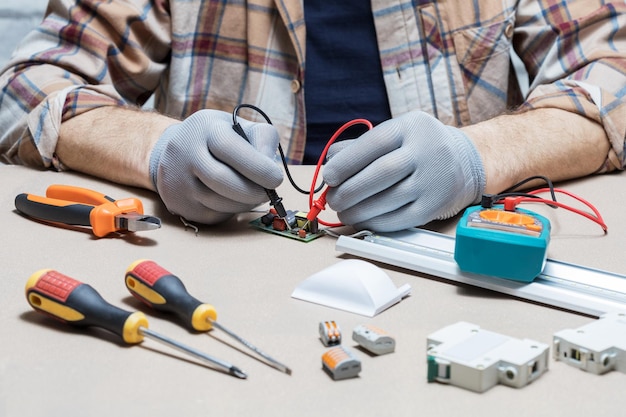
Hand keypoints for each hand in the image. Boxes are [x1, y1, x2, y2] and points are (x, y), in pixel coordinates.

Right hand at [149, 109, 282, 223]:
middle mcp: (184, 151)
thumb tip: (271, 168)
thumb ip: (262, 139)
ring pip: (219, 201)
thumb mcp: (240, 127)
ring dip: (244, 203)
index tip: (276, 179)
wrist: (176, 152)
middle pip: (221, 179)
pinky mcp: (179, 203)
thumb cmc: (218, 139)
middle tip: (268, 194)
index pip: (228, 147)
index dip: (256, 166)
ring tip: (252, 195)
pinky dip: (231, 210)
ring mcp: (178, 179)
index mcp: (204, 127)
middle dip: (252, 191)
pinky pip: (213, 214)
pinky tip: (234, 200)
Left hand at [322, 111, 485, 231]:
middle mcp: (424, 151)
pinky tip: (363, 220)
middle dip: (350, 190)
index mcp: (409, 128)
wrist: (464, 160)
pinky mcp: (434, 205)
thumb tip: (329, 161)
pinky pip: (400, 218)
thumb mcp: (394, 133)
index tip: (329, 177)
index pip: (373, 143)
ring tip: (344, 212)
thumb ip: (361, 145)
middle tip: (333, 199)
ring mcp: (432, 180)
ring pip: (389, 199)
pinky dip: (376, 222)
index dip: (346, 162)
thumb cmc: (417, 146)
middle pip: (381, 174)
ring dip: (359, 210)